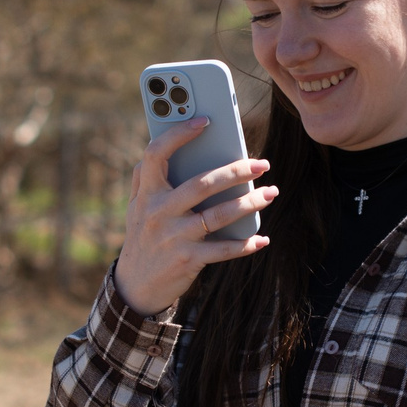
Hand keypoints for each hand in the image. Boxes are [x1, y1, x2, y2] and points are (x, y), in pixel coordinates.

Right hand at [113, 119, 273, 314]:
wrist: (135, 285)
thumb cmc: (143, 237)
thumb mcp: (136, 207)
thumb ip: (145, 179)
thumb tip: (161, 149)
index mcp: (147, 193)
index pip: (157, 154)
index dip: (179, 135)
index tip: (205, 120)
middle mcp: (159, 212)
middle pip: (202, 184)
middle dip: (235, 171)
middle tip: (261, 163)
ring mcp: (174, 237)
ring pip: (218, 215)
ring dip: (249, 203)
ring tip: (270, 192)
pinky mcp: (188, 260)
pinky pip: (222, 250)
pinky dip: (245, 244)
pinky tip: (261, 238)